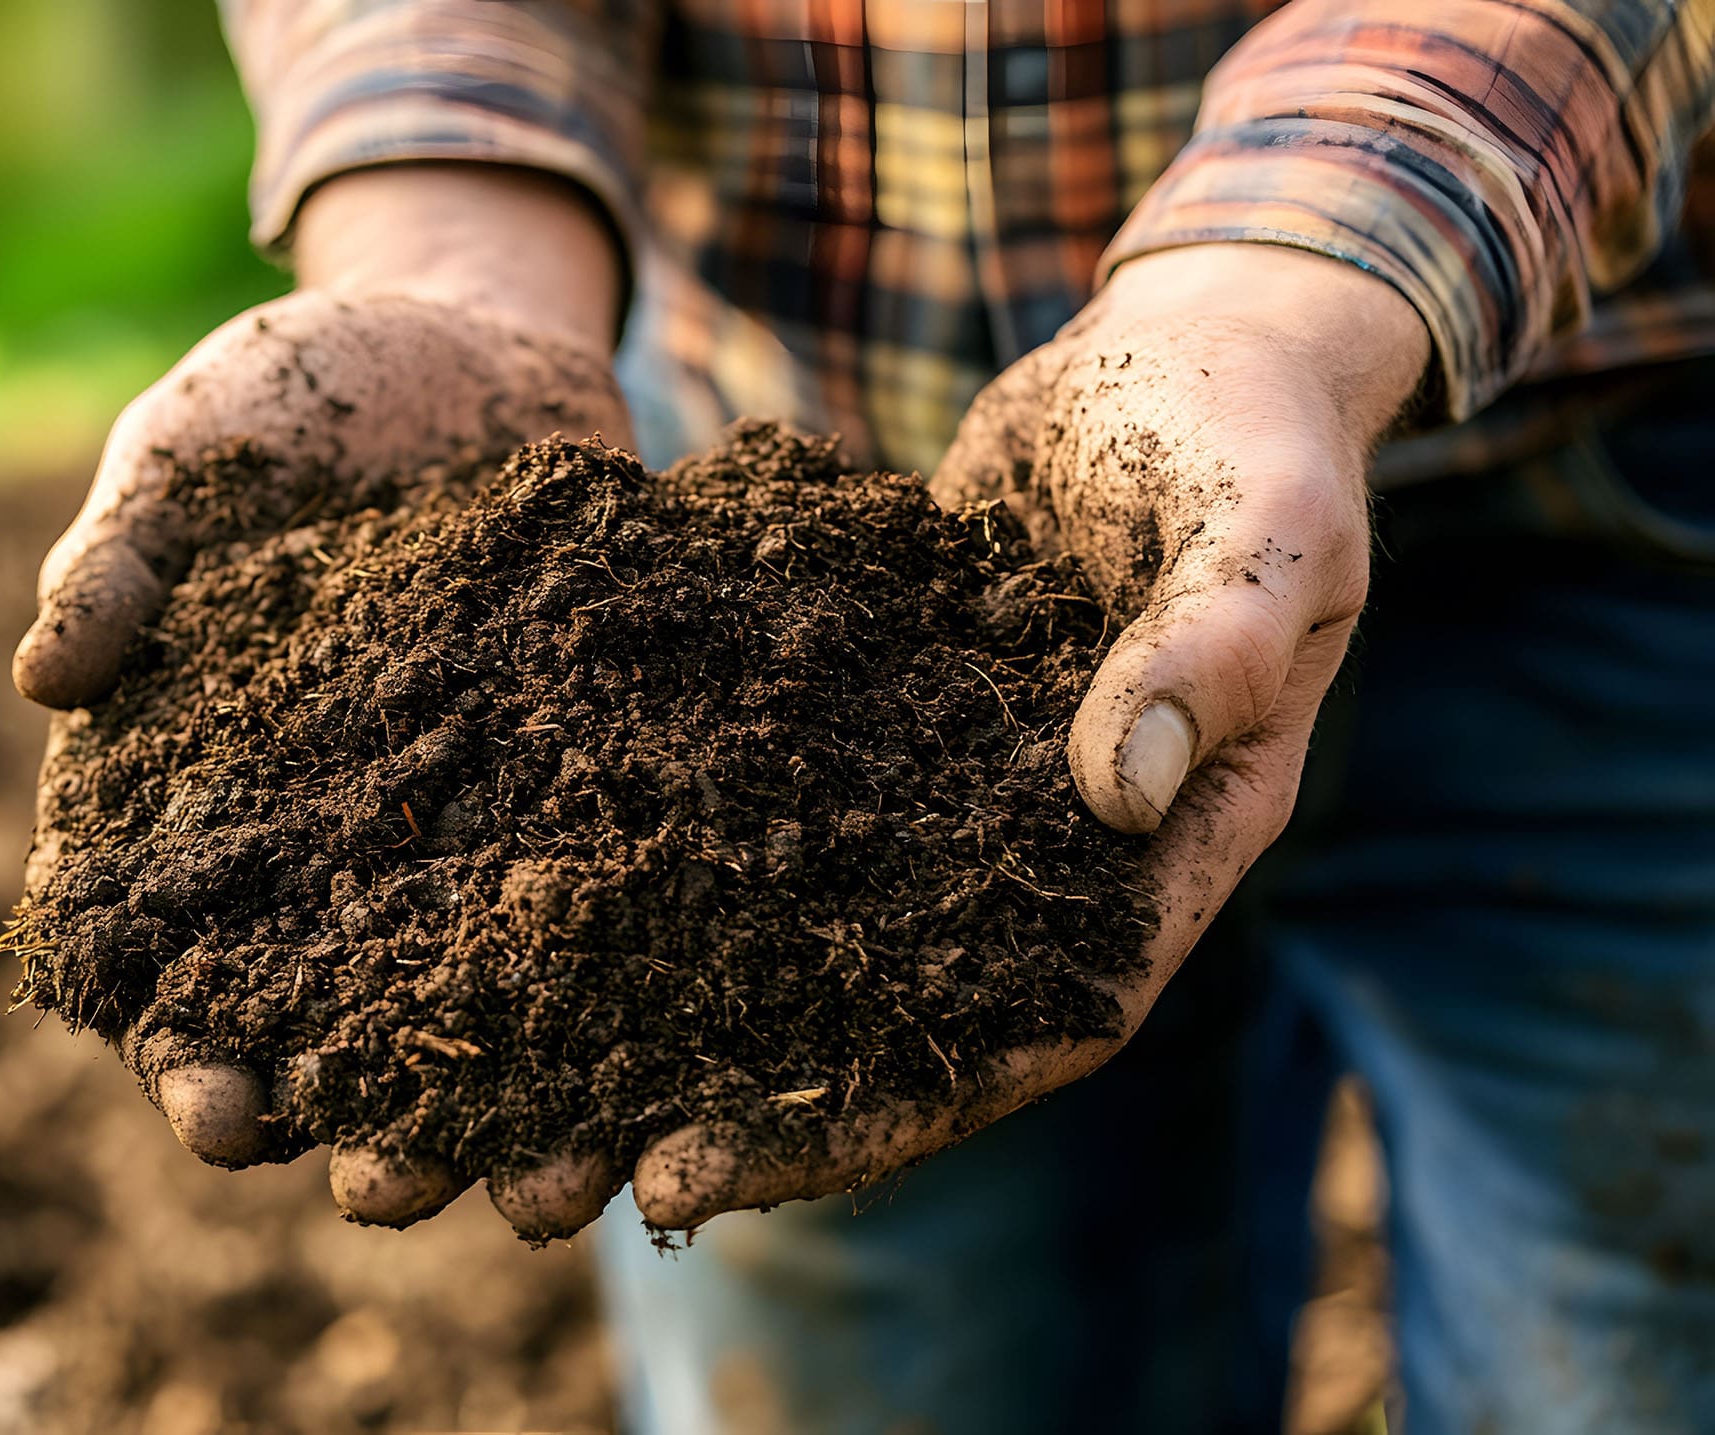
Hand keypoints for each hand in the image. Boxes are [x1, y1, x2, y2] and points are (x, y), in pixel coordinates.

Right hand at [16, 166, 636, 1234]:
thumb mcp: (187, 455)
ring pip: (478, 1000)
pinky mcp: (579, 785)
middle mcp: (328, 841)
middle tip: (385, 1196)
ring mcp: (460, 825)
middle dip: (353, 1122)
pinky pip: (608, 907)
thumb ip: (117, 561)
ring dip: (513, 1107)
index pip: (168, 953)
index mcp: (197, 791)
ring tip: (561, 1192)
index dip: (180, 1045)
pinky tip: (685, 1068)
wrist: (468, 326)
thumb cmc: (289, 392)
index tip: (214, 1111)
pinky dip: (641, 991)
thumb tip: (45, 681)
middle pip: (327, 1020)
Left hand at [624, 245, 1432, 1227]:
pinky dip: (692, 847)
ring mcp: (970, 791)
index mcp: (1175, 849)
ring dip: (703, 1000)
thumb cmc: (1256, 436)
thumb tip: (1123, 790)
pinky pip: (788, 802)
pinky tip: (562, 874)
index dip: (892, 1113)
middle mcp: (1061, 854)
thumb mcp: (1266, 526)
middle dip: (761, 1107)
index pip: (1035, 1030)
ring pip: (830, 931)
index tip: (729, 1171)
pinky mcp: (891, 716)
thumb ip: (1214, 645)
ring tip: (546, 1065)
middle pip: (909, 1020)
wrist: (1184, 356)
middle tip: (597, 1168)